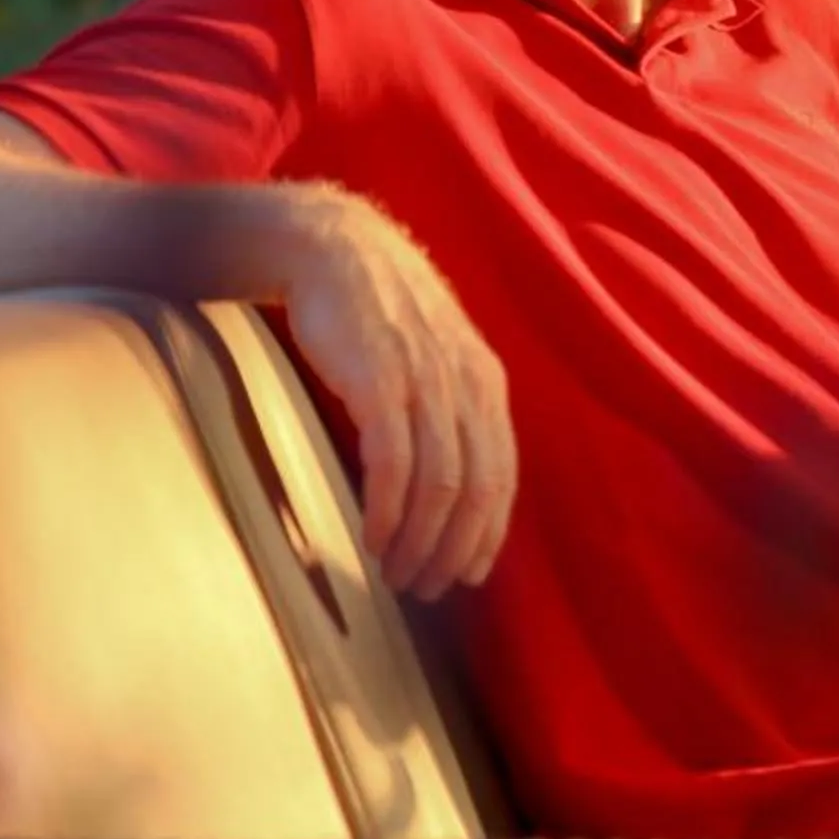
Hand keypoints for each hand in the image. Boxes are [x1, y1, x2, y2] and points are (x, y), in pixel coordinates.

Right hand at [277, 189, 515, 599]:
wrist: (337, 249)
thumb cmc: (379, 312)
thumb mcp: (434, 357)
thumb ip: (449, 410)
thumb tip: (447, 481)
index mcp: (486, 384)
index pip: (501, 477)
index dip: (487, 534)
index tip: (467, 575)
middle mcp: (466, 387)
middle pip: (474, 491)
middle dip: (452, 550)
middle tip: (425, 588)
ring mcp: (426, 384)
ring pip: (437, 487)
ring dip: (417, 542)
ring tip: (395, 573)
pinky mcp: (380, 383)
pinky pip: (393, 465)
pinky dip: (387, 511)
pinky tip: (373, 538)